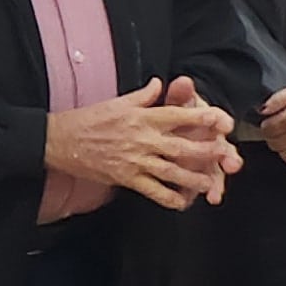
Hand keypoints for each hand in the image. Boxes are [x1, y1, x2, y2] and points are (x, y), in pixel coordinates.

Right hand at [48, 77, 241, 208]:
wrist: (60, 140)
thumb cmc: (90, 119)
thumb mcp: (118, 102)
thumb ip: (144, 95)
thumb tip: (160, 83)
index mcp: (142, 118)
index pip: (177, 116)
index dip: (201, 118)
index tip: (221, 120)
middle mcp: (142, 139)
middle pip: (181, 146)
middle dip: (206, 151)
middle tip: (225, 154)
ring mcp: (135, 161)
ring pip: (171, 171)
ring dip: (193, 178)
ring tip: (211, 182)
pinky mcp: (126, 178)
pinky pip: (152, 191)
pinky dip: (169, 197)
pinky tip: (183, 202)